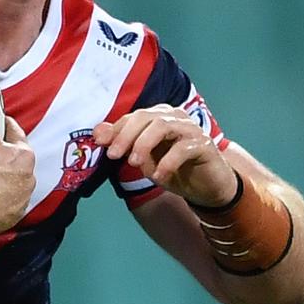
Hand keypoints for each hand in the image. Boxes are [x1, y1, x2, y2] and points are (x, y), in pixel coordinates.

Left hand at [94, 104, 235, 206]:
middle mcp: (175, 117)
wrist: (206, 187)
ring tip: (135, 164)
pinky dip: (167, 162)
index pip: (133, 117)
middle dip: (126, 135)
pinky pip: (183, 148)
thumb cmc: (173, 169)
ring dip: (144, 144)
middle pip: (146, 117)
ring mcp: (191, 129)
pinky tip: (159, 177)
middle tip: (114, 155)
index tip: (101, 144)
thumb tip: (97, 133)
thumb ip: (123, 144)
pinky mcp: (205, 145)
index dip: (116, 129)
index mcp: (158, 116)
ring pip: (163, 126)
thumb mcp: (144, 159)